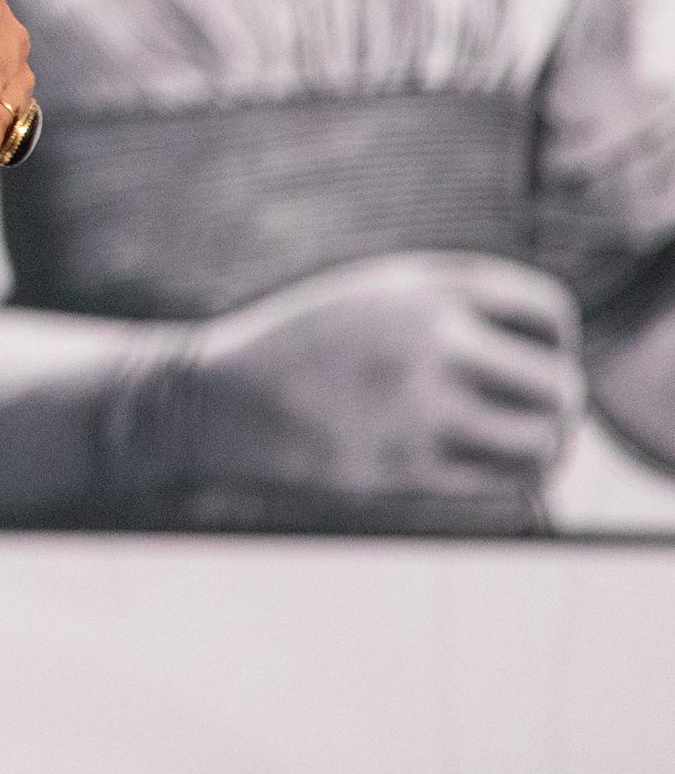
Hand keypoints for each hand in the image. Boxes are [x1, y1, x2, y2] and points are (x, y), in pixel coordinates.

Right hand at [151, 251, 582, 510]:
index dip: (555, 342)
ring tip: (525, 447)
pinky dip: (514, 480)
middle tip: (540, 415)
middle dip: (559, 405)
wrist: (216, 399)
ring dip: (545, 448)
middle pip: (559, 385)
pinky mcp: (405, 469)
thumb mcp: (373, 295)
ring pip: (543, 442)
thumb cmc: (303, 345)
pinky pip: (504, 484)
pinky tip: (493, 469)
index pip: (548, 312)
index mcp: (424, 289)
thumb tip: (550, 352)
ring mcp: (419, 408)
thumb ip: (453, 305)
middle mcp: (429, 342)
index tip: (531, 358)